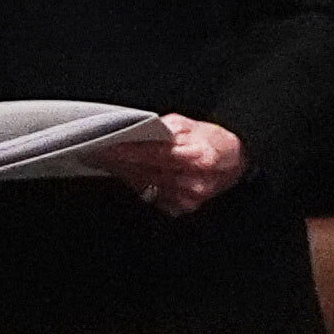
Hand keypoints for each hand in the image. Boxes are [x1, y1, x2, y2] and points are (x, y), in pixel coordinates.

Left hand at [79, 115, 248, 217]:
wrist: (238, 162)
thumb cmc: (213, 140)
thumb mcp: (191, 125)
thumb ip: (164, 128)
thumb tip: (137, 129)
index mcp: (196, 156)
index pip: (152, 153)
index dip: (127, 151)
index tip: (105, 147)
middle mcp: (192, 180)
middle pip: (146, 172)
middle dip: (119, 162)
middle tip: (95, 152)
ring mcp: (188, 198)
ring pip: (146, 185)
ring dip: (126, 174)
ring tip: (108, 161)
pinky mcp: (184, 208)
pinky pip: (154, 196)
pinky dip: (141, 184)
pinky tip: (130, 174)